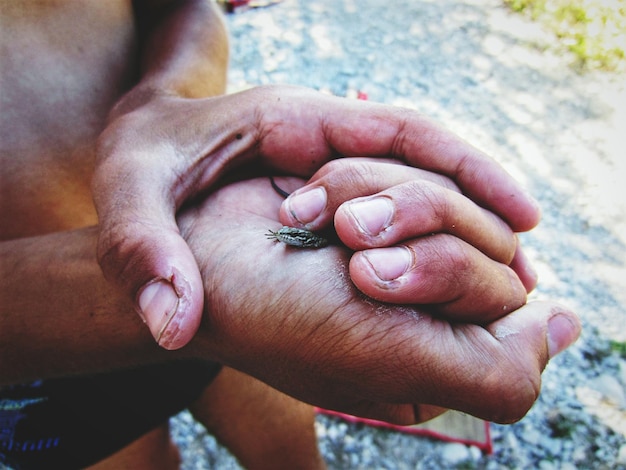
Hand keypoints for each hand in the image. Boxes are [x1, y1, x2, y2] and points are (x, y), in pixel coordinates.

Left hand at [93, 85, 539, 348]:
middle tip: (525, 265)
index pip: (402, 132)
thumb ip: (143, 250)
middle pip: (423, 155)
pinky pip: (382, 203)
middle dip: (480, 200)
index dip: (465, 171)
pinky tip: (438, 276)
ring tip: (504, 278)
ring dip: (460, 221)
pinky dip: (420, 234)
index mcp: (293, 122)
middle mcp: (320, 137)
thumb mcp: (127, 194)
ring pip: (409, 178)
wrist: (132, 156)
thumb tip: (175, 323)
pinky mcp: (313, 186)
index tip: (520, 216)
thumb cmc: (136, 162)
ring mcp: (320, 161)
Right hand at [179, 176, 578, 424]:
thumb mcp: (391, 361)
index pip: (507, 298)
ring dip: (373, 196)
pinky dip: (356, 176)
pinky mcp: (372, 204)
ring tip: (307, 223)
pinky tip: (303, 204)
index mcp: (439, 354)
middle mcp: (427, 304)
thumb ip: (497, 374)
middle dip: (413, 227)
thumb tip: (567, 326)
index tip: (373, 280)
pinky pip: (411, 161)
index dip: (450, 272)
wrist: (189, 259)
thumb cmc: (278, 318)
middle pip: (488, 237)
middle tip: (343, 255)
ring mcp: (398, 249)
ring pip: (448, 192)